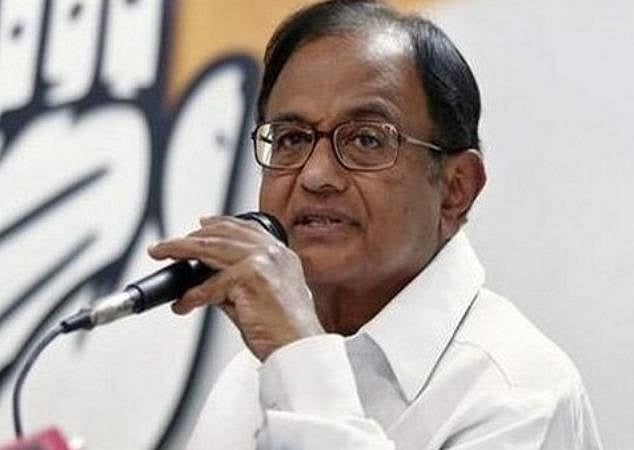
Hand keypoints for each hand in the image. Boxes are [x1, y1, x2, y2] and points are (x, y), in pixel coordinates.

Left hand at [148, 216, 324, 359]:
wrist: (299, 348)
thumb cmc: (285, 330)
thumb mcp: (262, 297)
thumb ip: (236, 284)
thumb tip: (206, 283)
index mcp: (281, 255)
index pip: (246, 228)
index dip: (220, 223)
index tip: (201, 224)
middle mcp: (274, 253)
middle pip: (223, 234)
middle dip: (190, 238)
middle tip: (167, 245)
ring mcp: (263, 262)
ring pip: (211, 249)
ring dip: (180, 250)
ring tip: (162, 253)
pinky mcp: (250, 278)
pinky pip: (210, 286)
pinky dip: (192, 296)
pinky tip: (184, 304)